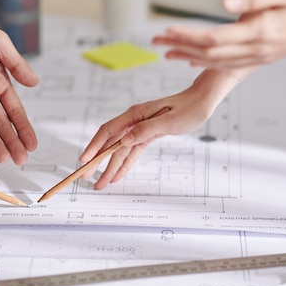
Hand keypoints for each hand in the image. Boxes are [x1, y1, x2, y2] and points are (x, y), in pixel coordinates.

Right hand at [78, 84, 217, 189]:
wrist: (201, 102)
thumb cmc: (188, 108)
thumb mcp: (169, 121)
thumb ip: (146, 130)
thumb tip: (125, 140)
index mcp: (135, 114)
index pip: (109, 131)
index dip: (94, 146)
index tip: (84, 160)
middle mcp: (134, 121)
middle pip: (110, 143)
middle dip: (97, 161)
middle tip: (86, 176)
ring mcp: (139, 129)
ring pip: (119, 150)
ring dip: (109, 167)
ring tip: (101, 183)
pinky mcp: (146, 135)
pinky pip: (131, 152)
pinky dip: (124, 164)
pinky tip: (117, 175)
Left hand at [153, 0, 285, 68]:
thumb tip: (224, 5)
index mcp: (260, 33)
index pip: (214, 39)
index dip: (188, 36)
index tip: (166, 31)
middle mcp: (256, 50)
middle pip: (208, 53)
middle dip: (180, 47)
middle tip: (156, 41)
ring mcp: (257, 57)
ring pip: (215, 62)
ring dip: (188, 57)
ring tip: (166, 51)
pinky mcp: (259, 58)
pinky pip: (226, 64)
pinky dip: (206, 62)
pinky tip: (191, 58)